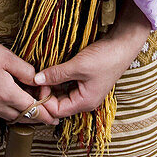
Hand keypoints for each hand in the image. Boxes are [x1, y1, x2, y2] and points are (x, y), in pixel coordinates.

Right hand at [0, 36, 58, 125]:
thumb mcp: (7, 57)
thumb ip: (25, 71)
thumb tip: (37, 80)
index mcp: (6, 93)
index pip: (31, 110)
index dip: (45, 114)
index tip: (56, 117)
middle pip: (21, 117)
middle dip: (36, 117)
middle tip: (48, 114)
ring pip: (10, 116)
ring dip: (23, 114)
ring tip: (33, 107)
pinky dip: (10, 109)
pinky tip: (14, 100)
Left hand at [33, 0, 150, 117]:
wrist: (122, 45)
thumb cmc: (105, 58)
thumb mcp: (78, 66)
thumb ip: (56, 74)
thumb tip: (36, 79)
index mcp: (84, 102)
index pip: (57, 111)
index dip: (44, 99)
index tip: (36, 83)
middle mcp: (84, 100)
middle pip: (58, 104)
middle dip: (46, 93)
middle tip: (34, 79)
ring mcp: (85, 91)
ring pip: (62, 94)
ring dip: (51, 85)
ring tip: (40, 74)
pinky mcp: (85, 81)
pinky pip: (67, 85)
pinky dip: (57, 80)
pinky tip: (50, 70)